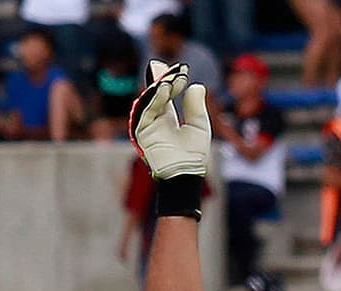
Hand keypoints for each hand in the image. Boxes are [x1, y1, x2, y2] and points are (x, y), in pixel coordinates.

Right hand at [129, 61, 210, 180]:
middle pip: (155, 93)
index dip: (173, 80)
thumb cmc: (194, 155)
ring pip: (149, 100)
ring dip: (159, 87)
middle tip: (174, 67)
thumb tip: (196, 85)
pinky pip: (145, 111)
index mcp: (167, 119)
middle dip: (162, 78)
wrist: (186, 173)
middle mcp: (155, 120)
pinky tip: (164, 88)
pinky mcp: (142, 132)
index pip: (166, 94)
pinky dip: (154, 98)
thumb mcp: (199, 125)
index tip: (183, 69)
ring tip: (172, 78)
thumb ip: (195, 105)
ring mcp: (147, 126)